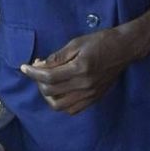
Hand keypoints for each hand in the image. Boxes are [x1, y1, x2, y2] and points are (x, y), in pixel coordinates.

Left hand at [19, 27, 137, 114]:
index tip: (24, 67)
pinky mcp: (94, 98)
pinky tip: (59, 91)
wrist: (124, 49)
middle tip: (37, 69)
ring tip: (47, 83)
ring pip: (60, 106)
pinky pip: (72, 109)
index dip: (32, 72)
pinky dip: (61, 103)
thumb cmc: (101, 41)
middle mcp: (84, 85)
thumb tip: (40, 65)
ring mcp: (90, 94)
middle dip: (38, 82)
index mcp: (80, 68)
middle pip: (51, 92)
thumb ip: (58, 56)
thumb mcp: (77, 42)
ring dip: (48, 96)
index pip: (48, 77)